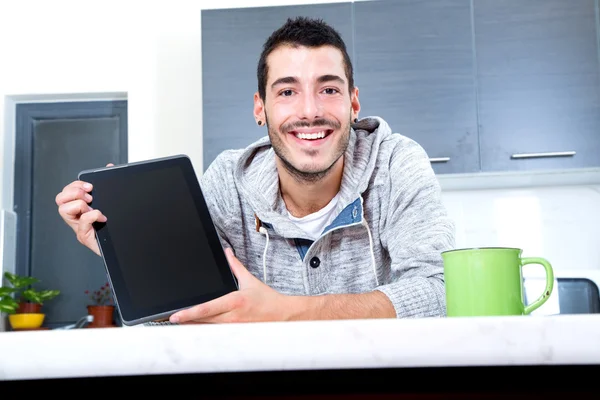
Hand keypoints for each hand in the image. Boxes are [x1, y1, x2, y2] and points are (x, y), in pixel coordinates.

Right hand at [55, 163, 113, 255]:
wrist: (127, 245)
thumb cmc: (116, 226)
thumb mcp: (112, 202)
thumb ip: (109, 185)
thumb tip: (110, 167)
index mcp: (81, 207)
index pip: (67, 191)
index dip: (75, 185)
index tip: (90, 186)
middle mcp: (77, 217)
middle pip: (60, 199)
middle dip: (74, 192)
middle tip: (89, 197)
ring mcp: (80, 227)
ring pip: (64, 210)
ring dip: (79, 204)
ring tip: (93, 208)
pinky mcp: (86, 237)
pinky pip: (82, 224)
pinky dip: (92, 216)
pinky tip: (102, 217)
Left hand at [169, 248, 290, 323]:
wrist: (282, 315)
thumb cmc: (267, 300)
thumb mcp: (249, 280)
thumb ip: (235, 266)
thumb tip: (227, 253)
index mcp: (234, 301)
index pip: (206, 309)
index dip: (188, 314)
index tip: (174, 315)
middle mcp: (232, 317)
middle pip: (202, 322)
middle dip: (185, 321)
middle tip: (168, 320)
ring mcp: (234, 328)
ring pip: (207, 330)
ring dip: (193, 327)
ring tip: (179, 325)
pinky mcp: (236, 335)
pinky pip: (217, 335)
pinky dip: (206, 332)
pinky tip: (196, 330)